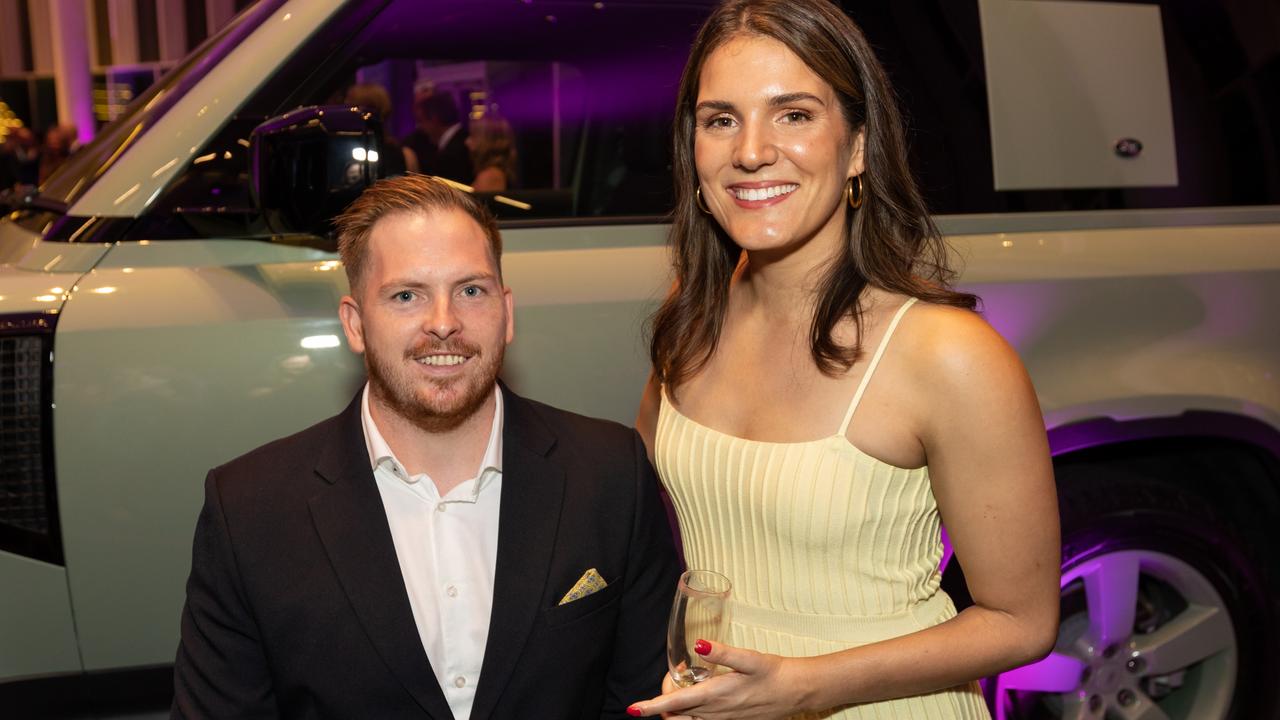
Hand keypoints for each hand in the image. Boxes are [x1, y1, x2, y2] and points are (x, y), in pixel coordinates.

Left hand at [628, 641, 813, 719]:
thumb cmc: (773, 673)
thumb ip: (723, 652)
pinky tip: (700, 690)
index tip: (634, 708)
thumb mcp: (749, 658)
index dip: (651, 707)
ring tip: (685, 680)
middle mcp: (713, 712)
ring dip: (675, 705)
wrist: (795, 692)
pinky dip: (689, 710)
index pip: (674, 704)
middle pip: (674, 715)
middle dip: (663, 700)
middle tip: (676, 672)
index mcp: (715, 695)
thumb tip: (699, 645)